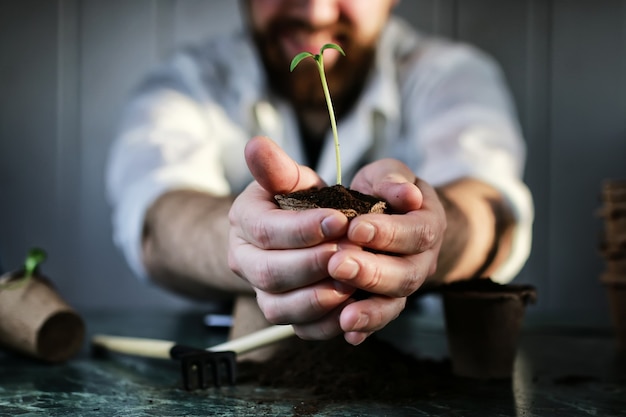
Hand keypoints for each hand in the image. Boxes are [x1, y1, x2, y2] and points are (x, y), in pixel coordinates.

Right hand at [228, 136, 352, 339]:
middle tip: (350, 254)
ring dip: (319, 299)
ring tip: (352, 282)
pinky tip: (351, 309)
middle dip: (312, 265)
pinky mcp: (283, 315)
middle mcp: (245, 261)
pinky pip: (299, 329)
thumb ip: (277, 167)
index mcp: (243, 223)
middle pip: (269, 274)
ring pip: (280, 308)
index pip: (266, 230)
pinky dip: (326, 324)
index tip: (339, 220)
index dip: (302, 228)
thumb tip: (256, 144)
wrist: (296, 234)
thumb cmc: (299, 203)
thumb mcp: (290, 180)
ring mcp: (262, 292)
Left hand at [327, 159, 446, 344]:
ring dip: (370, 309)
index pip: (415, 233)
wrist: (391, 217)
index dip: (387, 233)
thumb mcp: (388, 175)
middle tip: (338, 264)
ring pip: (395, 302)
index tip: (355, 228)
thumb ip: (393, 180)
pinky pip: (380, 320)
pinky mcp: (386, 302)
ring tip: (344, 313)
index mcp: (426, 225)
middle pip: (406, 275)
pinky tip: (348, 333)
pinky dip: (366, 328)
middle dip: (371, 272)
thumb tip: (408, 194)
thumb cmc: (385, 192)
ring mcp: (404, 285)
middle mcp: (421, 260)